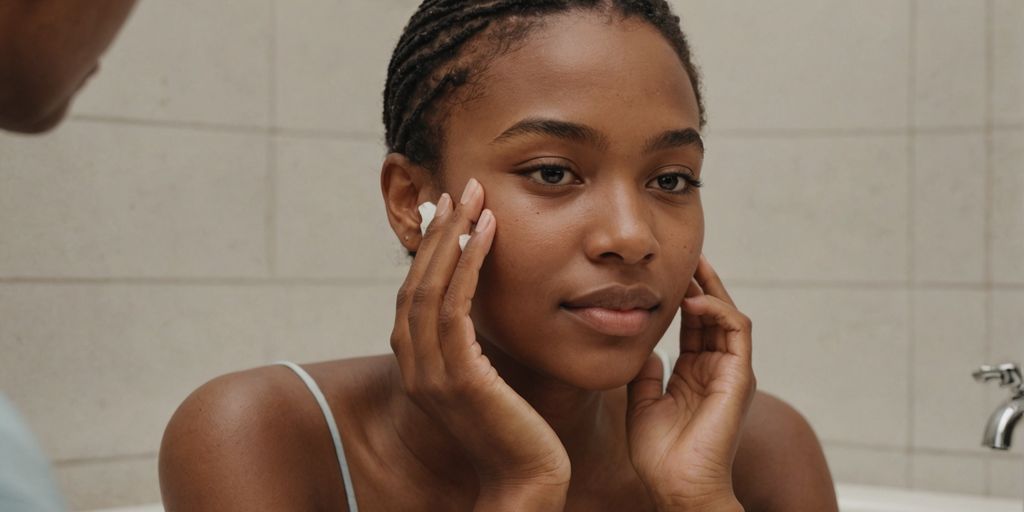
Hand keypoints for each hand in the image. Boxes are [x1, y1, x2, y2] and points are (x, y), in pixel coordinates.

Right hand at [389, 178, 570, 490]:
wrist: (526, 481)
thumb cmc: (516, 430)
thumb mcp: (487, 378)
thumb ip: (473, 345)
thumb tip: (480, 306)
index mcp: (417, 365)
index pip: (414, 292)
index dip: (430, 248)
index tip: (450, 210)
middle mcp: (414, 366)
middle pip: (414, 281)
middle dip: (437, 231)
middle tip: (459, 188)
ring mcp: (430, 373)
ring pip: (429, 287)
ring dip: (452, 236)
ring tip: (474, 197)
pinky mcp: (457, 377)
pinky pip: (455, 306)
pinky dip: (469, 262)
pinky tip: (487, 232)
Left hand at [625, 254, 755, 509]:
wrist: (675, 486)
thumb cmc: (659, 455)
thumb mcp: (642, 403)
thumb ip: (645, 374)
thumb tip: (644, 349)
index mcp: (695, 374)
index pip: (693, 325)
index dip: (682, 297)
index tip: (665, 273)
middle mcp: (716, 370)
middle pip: (712, 314)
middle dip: (700, 282)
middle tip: (684, 255)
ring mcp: (730, 372)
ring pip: (728, 316)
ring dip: (711, 288)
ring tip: (691, 265)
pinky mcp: (739, 377)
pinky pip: (737, 331)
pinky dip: (719, 310)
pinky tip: (695, 300)